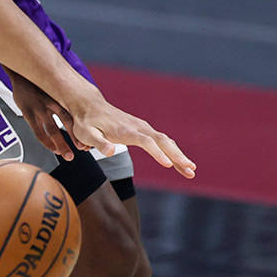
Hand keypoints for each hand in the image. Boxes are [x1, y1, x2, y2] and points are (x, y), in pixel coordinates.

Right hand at [6, 68, 87, 160]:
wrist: (21, 75)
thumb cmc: (40, 85)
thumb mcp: (56, 89)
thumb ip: (66, 101)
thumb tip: (82, 116)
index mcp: (61, 97)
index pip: (75, 115)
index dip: (82, 130)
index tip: (88, 142)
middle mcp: (52, 102)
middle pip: (67, 123)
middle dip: (75, 138)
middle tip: (82, 150)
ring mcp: (39, 108)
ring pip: (52, 130)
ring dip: (61, 144)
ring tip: (67, 155)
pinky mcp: (28, 112)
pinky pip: (38, 131)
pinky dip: (46, 142)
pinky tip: (52, 148)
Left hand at [68, 94, 195, 178]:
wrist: (89, 105)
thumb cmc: (86, 122)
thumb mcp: (85, 133)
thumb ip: (97, 142)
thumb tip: (110, 152)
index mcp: (126, 130)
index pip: (146, 141)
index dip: (157, 153)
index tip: (168, 165)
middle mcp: (138, 127)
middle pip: (162, 141)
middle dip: (177, 155)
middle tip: (190, 170)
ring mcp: (142, 127)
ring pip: (165, 141)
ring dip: (178, 155)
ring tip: (191, 171)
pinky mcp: (142, 129)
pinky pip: (161, 141)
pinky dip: (172, 151)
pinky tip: (180, 162)